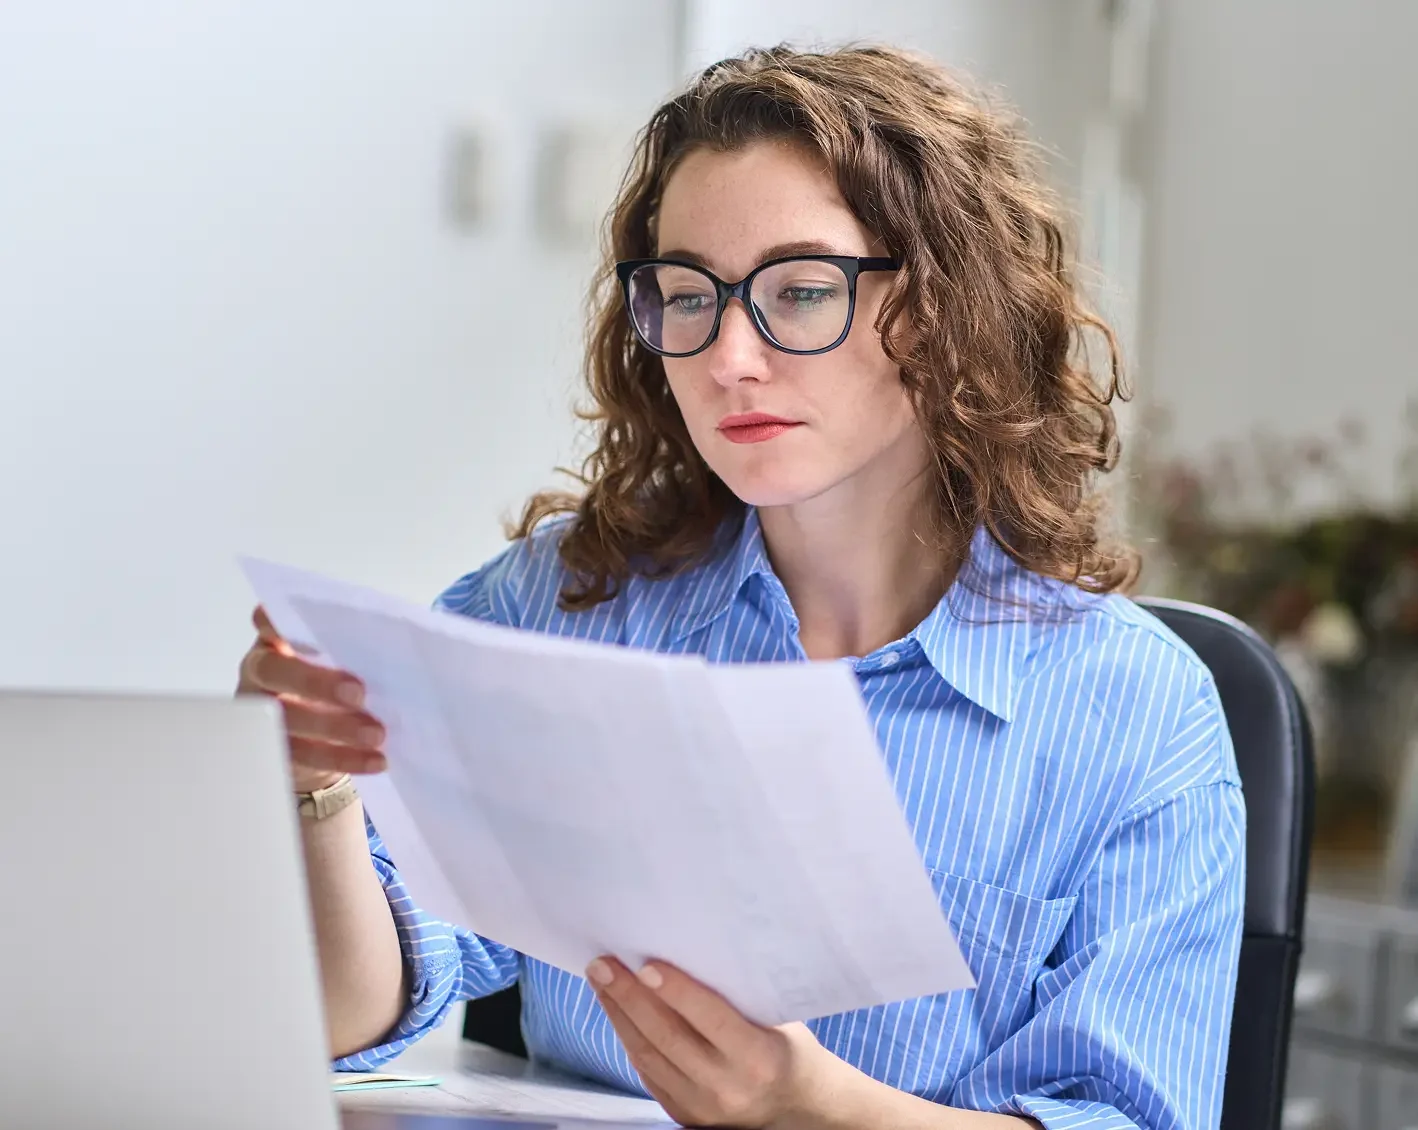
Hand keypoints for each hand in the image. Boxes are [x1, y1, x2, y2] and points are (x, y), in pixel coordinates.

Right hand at [236, 605, 385, 792]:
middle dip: (315, 682)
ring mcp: (262, 715)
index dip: (276, 622)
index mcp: (276, 641)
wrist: (318, 740)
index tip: (302, 622)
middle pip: (274, 672)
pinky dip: (345, 759)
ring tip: (377, 734)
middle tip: (358, 692)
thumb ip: (353, 649)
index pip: (269, 623)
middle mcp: (262, 674)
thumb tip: (402, 649)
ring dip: (336, 728)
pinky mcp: (275, 752)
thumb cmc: (333, 683)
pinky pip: (306, 758)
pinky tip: (376, 759)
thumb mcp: (340, 660)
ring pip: (289, 721)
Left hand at [586, 956, 838, 1128]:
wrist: (797, 1109)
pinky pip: (648, 1074)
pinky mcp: (685, 1116)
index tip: (645, 964)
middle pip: (667, 1037)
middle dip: (629, 997)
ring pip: (649, 1056)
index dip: (676, 991)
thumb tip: (690, 948)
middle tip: (603, 964)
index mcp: (758, 1057)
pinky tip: (617, 1013)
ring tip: (601, 982)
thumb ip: (737, 996)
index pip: (710, 1019)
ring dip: (619, 1016)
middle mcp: (727, 1086)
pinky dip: (629, 1040)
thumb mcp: (778, 1019)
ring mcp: (702, 1107)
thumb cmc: (788, 1049)